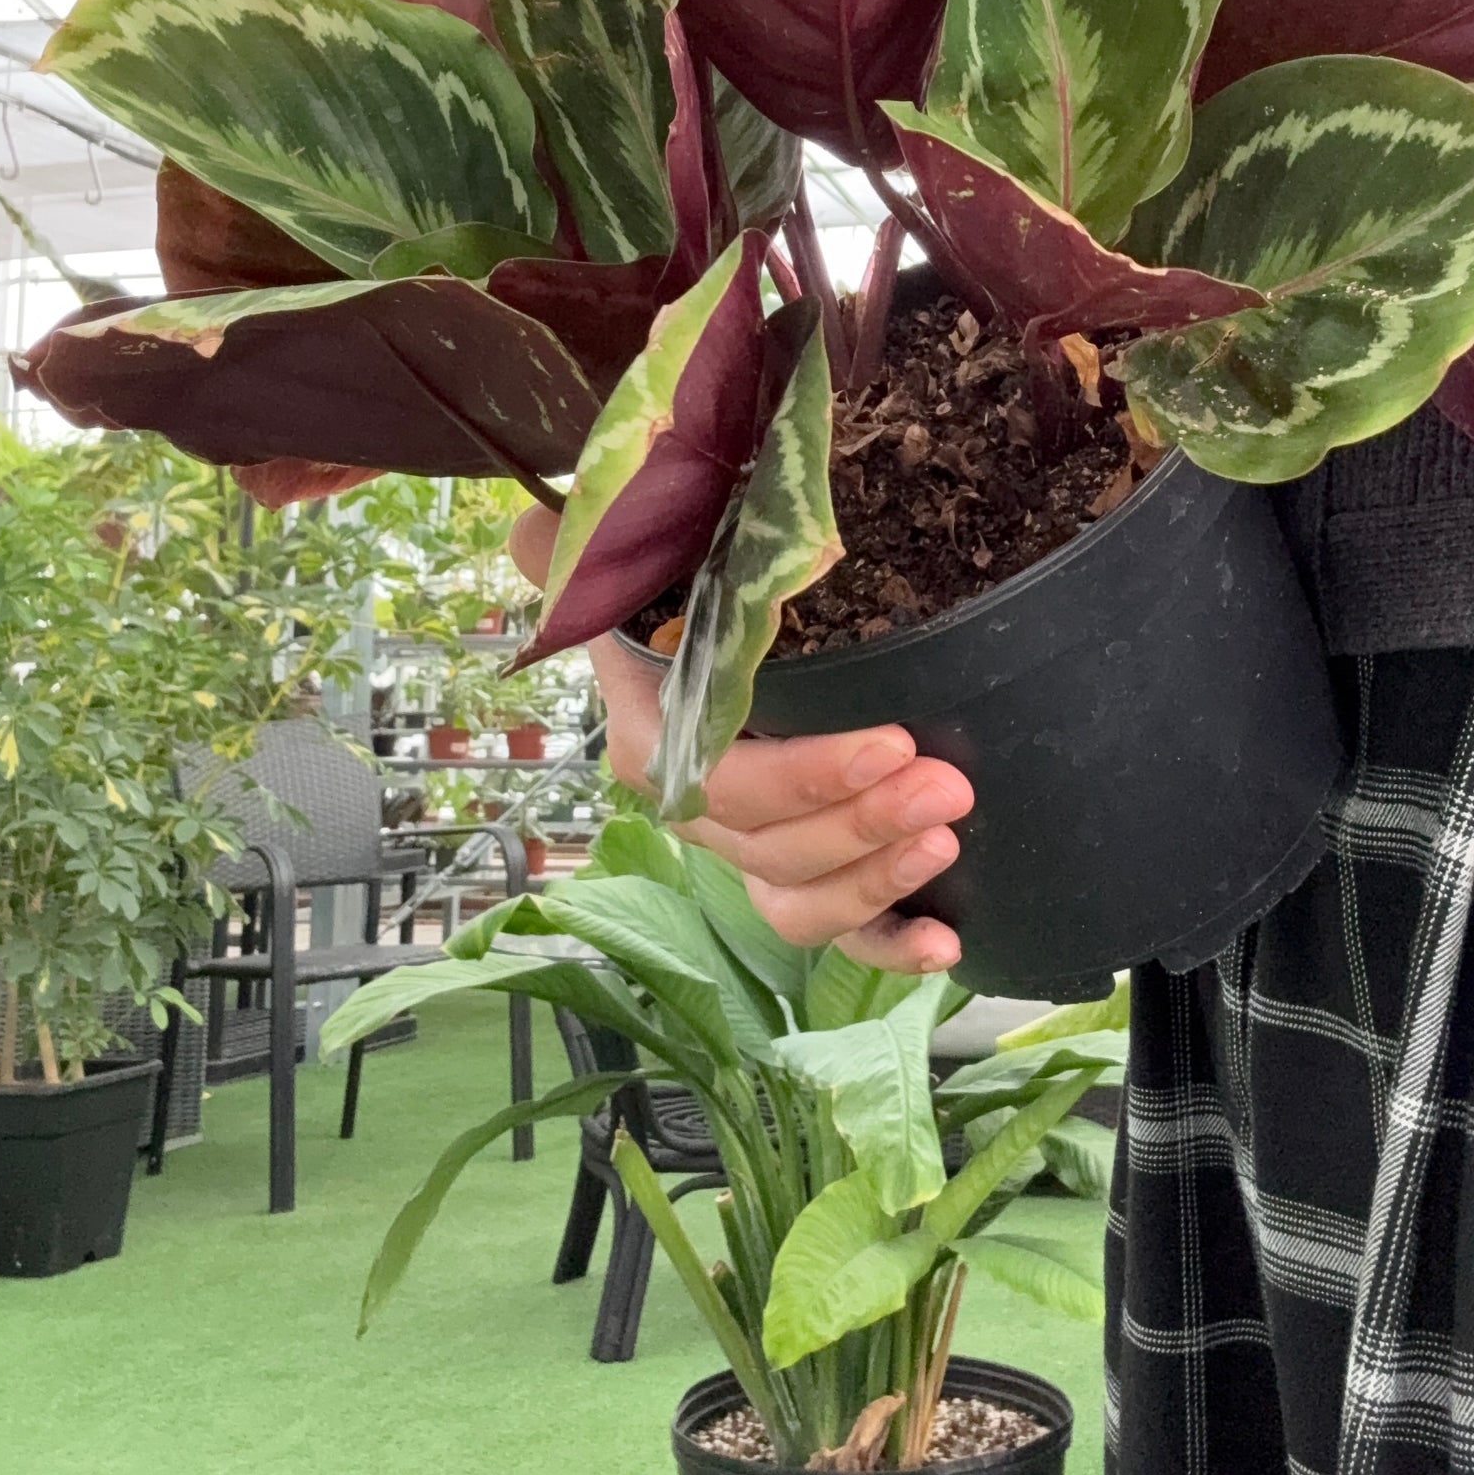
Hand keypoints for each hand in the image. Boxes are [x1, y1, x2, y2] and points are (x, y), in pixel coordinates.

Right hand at [510, 504, 970, 972]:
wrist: (726, 606)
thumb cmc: (694, 573)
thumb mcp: (651, 547)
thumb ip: (593, 544)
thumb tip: (527, 528)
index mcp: (656, 737)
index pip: (722, 781)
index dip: (804, 778)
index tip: (891, 742)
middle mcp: (695, 805)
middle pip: (769, 849)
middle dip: (862, 826)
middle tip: (946, 784)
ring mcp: (747, 846)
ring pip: (795, 899)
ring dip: (875, 881)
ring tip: (944, 838)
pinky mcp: (800, 869)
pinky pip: (834, 927)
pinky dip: (887, 942)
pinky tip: (942, 946)